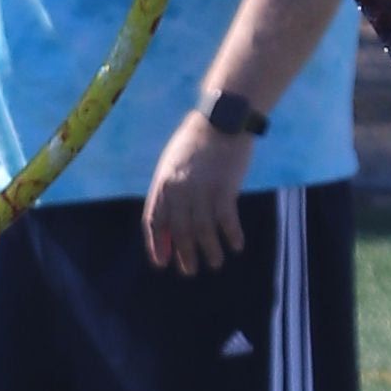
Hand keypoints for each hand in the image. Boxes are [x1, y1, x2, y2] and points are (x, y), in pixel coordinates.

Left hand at [140, 107, 251, 275]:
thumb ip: (169, 191)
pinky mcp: (225, 188)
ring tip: (214, 263)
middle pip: (179, 231)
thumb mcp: (172, 164)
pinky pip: (227, 220)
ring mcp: (202, 190)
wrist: (221, 119)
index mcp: (163, 184)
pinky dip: (231, 235)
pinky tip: (236, 246)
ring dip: (209, 250)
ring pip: (203, 230)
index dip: (157, 244)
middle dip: (184, 254)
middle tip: (190, 271)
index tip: (162, 263)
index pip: (154, 221)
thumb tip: (169, 223)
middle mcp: (180, 190)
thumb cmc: (196, 143)